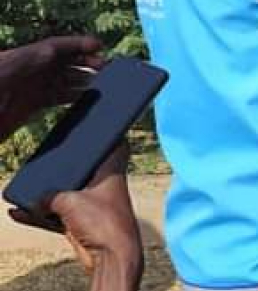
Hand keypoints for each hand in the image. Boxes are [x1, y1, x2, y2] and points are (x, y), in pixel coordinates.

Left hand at [0, 35, 103, 138]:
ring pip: (63, 79)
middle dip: (86, 62)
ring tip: (103, 83)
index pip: (54, 46)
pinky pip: (57, 97)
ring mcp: (29, 89)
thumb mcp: (3, 74)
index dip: (76, 44)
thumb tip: (50, 50)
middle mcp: (27, 72)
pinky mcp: (29, 107)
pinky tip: (85, 99)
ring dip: (83, 79)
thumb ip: (24, 61)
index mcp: (20, 59)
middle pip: (63, 61)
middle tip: (107, 68)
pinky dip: (74, 96)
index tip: (98, 46)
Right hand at [11, 145, 141, 290]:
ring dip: (47, 194)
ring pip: (66, 194)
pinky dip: (38, 215)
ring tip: (26, 188)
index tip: (99, 124)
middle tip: (49, 156)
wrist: (110, 257)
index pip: (116, 145)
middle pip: (84, 169)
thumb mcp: (68, 200)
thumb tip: (35, 201)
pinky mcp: (81, 224)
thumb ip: (49, 195)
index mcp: (111, 172)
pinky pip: (55, 215)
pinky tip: (16, 212)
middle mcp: (104, 187)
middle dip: (66, 166)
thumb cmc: (101, 222)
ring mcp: (93, 206)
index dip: (108, 134)